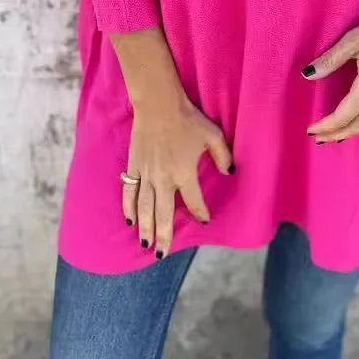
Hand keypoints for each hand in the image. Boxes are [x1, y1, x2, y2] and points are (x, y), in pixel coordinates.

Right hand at [122, 94, 232, 258]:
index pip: (194, 201)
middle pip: (162, 214)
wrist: (158, 104)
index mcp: (184, 173)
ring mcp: (145, 174)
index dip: (200, 212)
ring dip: (144, 227)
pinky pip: (129, 191)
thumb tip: (230, 172)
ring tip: (145, 244)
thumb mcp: (213, 135)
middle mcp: (163, 179)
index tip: (204, 220)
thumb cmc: (188, 119)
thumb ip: (223, 156)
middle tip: (161, 254)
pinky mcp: (133, 166)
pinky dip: (128, 207)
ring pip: (143, 207)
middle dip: (164, 235)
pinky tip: (129, 220)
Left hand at [303, 0, 358, 143]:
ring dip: (351, 133)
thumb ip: (330, 60)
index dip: (326, 126)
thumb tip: (307, 75)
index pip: (344, 115)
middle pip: (357, 125)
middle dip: (336, 134)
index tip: (310, 129)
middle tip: (317, 139)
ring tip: (335, 136)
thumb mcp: (353, 40)